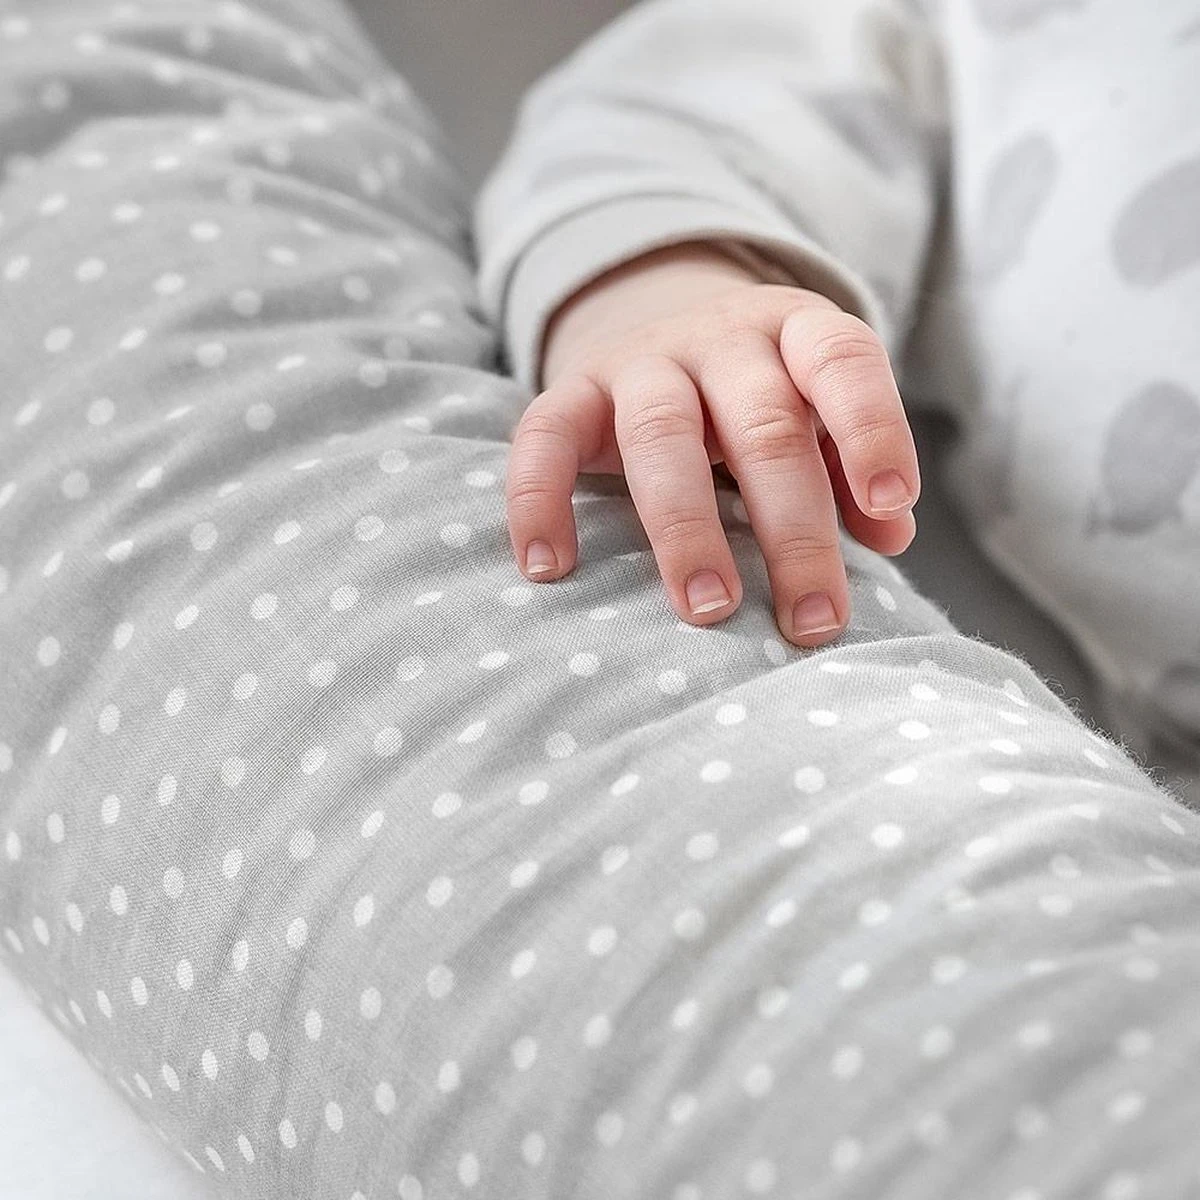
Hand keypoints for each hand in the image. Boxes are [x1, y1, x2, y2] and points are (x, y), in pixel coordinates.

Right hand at [505, 242, 918, 647]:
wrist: (657, 320)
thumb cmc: (757, 393)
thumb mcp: (814, 409)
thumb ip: (852, 463)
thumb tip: (892, 533)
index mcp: (794, 333)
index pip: (843, 362)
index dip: (872, 426)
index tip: (889, 504)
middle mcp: (720, 340)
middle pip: (761, 425)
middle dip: (792, 529)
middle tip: (812, 620)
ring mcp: (640, 363)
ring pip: (661, 436)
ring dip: (687, 529)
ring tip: (709, 610)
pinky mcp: (571, 391)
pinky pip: (544, 437)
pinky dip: (539, 500)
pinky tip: (550, 569)